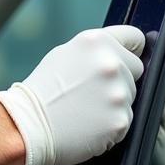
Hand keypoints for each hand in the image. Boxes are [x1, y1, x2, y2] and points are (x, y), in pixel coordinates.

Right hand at [0, 25, 144, 164]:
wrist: (28, 126)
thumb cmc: (43, 91)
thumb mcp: (65, 54)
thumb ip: (96, 51)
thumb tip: (120, 53)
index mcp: (96, 42)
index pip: (136, 38)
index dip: (131, 49)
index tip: (127, 58)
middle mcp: (111, 63)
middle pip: (136, 69)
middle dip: (121, 78)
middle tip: (92, 90)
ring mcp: (118, 93)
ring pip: (131, 96)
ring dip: (114, 102)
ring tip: (86, 108)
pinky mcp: (121, 120)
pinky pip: (124, 119)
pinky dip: (110, 124)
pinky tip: (88, 123)